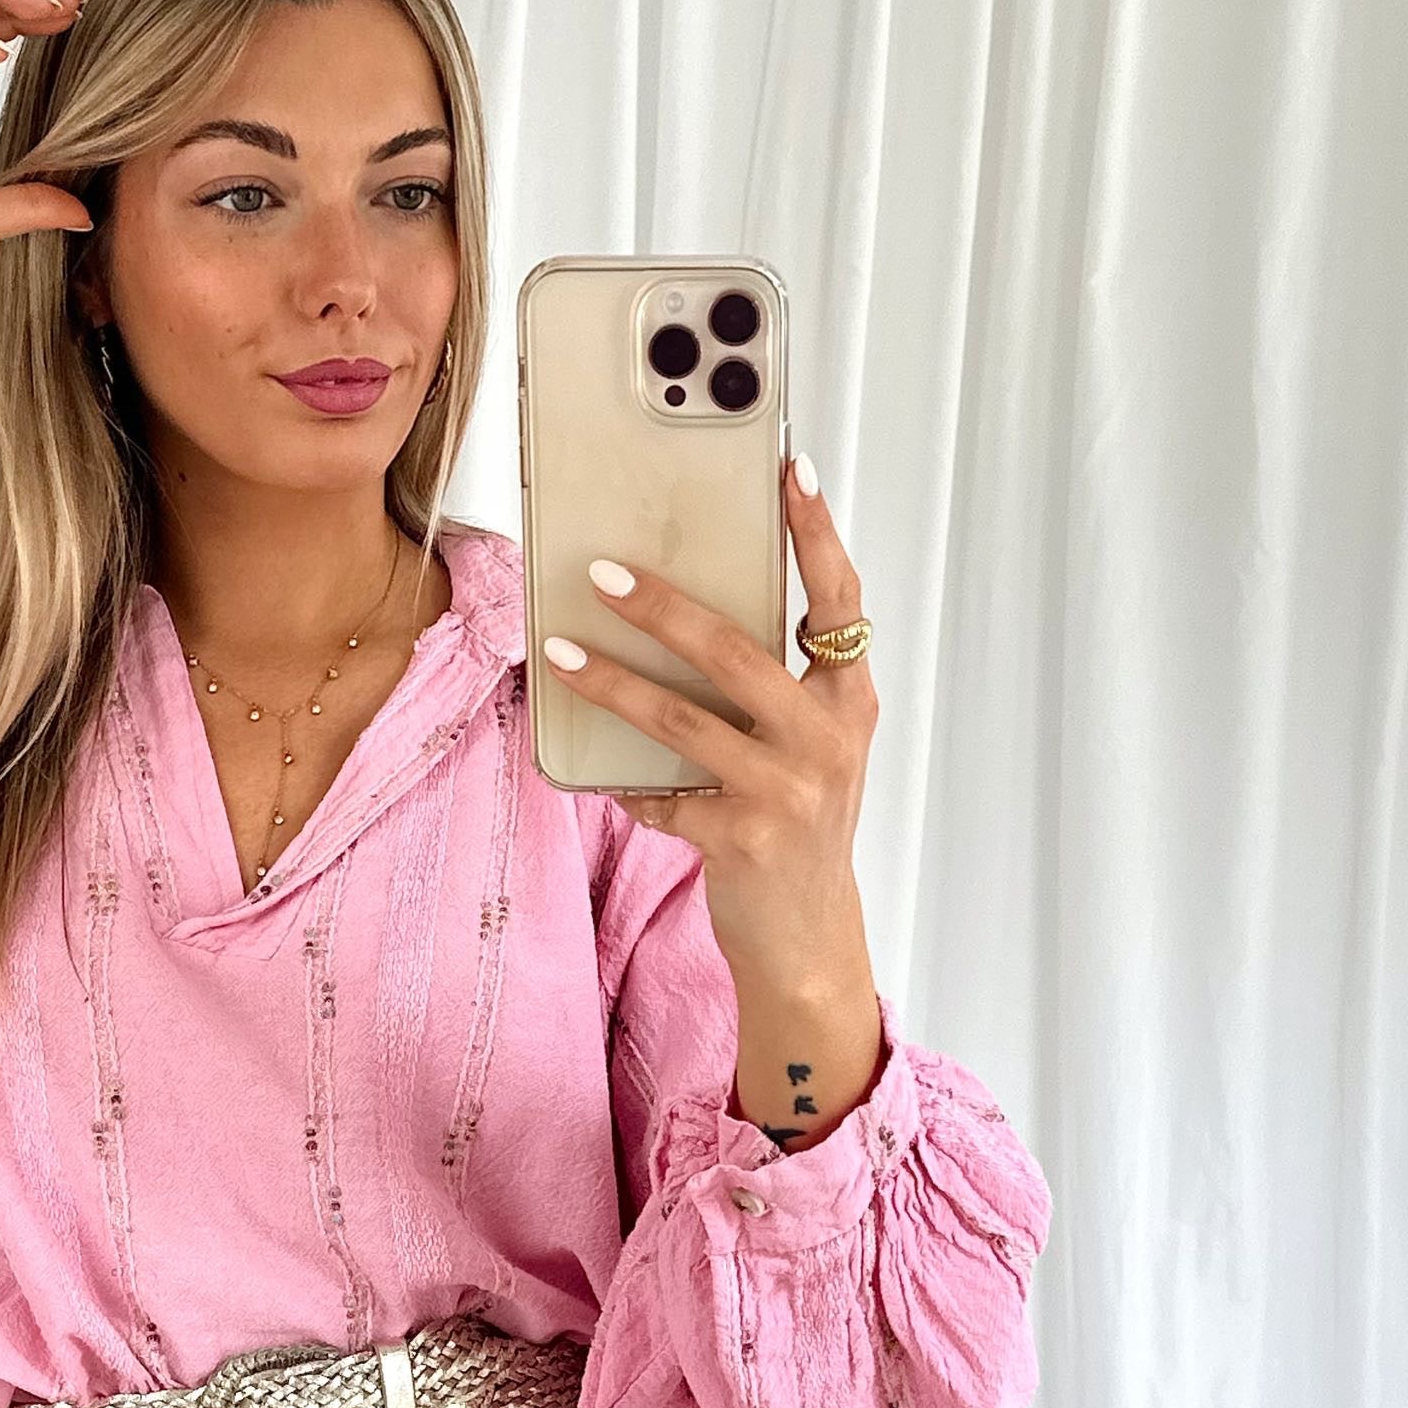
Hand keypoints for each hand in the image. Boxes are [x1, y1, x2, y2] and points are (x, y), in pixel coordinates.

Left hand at [544, 453, 878, 988]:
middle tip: (603, 572)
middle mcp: (826, 738)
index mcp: (849, 700)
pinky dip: (623, 780)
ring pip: (681, 719)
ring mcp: (786, 789)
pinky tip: (592, 770)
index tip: (789, 472)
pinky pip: (660, 792)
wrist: (808, 936)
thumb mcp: (808, 745)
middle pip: (736, 651)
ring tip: (558, 651)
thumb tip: (682, 610)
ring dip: (611, 682)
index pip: (839, 600)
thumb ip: (774, 684)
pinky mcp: (743, 837)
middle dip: (664, 606)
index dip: (816, 534)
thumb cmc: (799, 824)